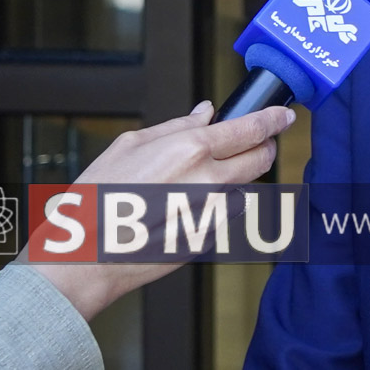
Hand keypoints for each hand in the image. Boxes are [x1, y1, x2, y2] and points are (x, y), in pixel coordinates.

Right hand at [25, 101, 294, 319]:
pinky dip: (217, 206)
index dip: (274, 119)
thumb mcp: (128, 146)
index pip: (252, 129)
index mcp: (190, 150)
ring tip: (193, 184)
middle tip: (253, 143)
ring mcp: (212, 214)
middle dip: (264, 147)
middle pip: (261, 159)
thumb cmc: (97, 201)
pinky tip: (181, 209)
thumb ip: (175, 126)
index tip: (284, 115)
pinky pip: (226, 214)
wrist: (85, 257)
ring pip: (244, 188)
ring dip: (233, 180)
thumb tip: (205, 113)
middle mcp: (209, 180)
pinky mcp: (210, 239)